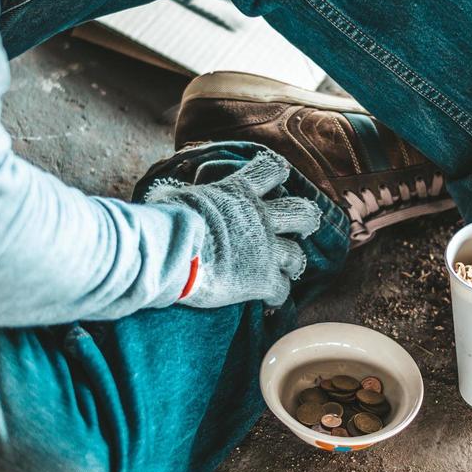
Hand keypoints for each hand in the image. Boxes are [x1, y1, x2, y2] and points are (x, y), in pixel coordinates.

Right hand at [142, 152, 320, 308]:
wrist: (173, 249)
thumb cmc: (166, 220)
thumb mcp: (174, 195)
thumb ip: (182, 194)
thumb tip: (170, 194)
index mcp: (239, 192)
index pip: (270, 170)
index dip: (276, 172)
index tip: (277, 179)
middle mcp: (259, 218)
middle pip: (301, 212)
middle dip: (305, 220)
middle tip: (301, 228)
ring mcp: (265, 250)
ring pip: (297, 256)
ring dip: (292, 263)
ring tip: (285, 269)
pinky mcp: (263, 280)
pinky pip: (282, 291)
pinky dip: (276, 297)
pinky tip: (268, 301)